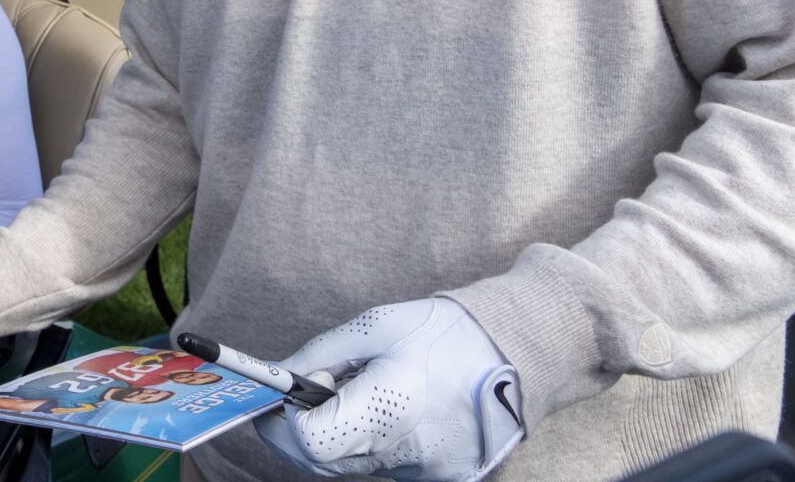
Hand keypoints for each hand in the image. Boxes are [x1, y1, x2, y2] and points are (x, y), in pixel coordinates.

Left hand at [253, 298, 524, 481]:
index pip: (310, 442)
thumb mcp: (373, 327)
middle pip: (322, 462)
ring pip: (351, 466)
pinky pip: (381, 466)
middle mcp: (405, 452)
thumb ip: (319, 355)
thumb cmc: (443, 334)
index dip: (284, 420)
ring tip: (362, 390)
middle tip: (310, 391)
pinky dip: (370, 441)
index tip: (284, 394)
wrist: (518, 354)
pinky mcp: (436, 478)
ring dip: (338, 433)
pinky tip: (391, 407)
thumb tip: (276, 376)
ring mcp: (423, 472)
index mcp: (388, 408)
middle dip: (301, 429)